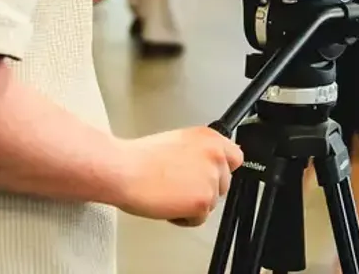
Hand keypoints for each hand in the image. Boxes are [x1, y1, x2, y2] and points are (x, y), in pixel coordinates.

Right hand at [112, 127, 243, 225]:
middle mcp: (215, 156)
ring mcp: (211, 179)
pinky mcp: (203, 201)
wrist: (123, 170)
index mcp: (210, 138)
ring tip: (169, 195)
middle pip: (224, 183)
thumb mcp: (179, 143)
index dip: (220, 171)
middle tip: (179, 188)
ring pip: (211, 202)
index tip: (208, 176)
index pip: (234, 158)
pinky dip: (184, 218)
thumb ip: (199, 153)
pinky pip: (199, 219)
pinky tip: (168, 205)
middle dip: (203, 189)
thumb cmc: (140, 159)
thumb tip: (205, 166)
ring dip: (192, 204)